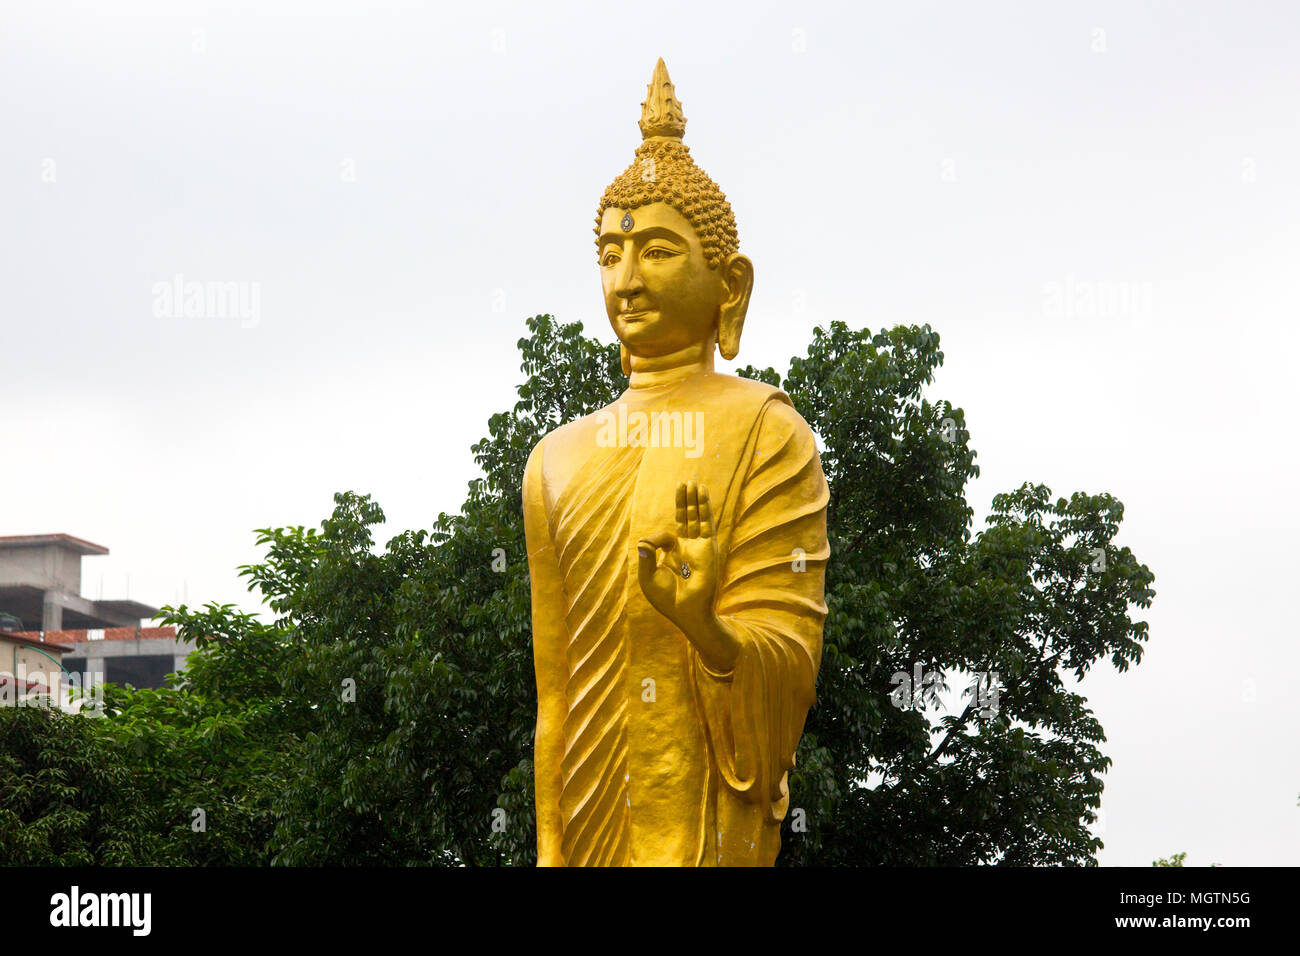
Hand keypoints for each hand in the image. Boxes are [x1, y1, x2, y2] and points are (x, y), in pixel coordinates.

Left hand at [636, 481, 738, 671]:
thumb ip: (645, 556)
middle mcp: (687, 548)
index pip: (665, 535)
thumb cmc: (667, 599)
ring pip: (696, 517)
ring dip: (694, 500)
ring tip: (692, 482)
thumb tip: (643, 539)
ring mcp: (698, 547)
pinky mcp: (708, 547)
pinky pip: (706, 522)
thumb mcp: (648, 577)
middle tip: (683, 483)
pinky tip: (701, 492)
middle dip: (683, 502)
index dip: (656, 538)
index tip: (651, 545)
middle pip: (685, 519)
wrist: (686, 611)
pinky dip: (703, 506)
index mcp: (672, 555)